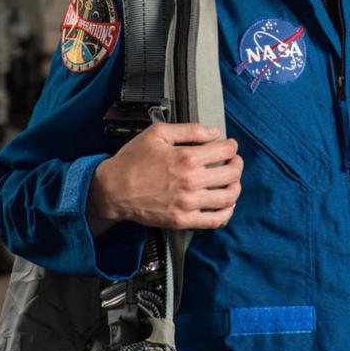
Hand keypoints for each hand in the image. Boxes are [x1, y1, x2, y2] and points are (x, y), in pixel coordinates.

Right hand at [87, 122, 242, 232]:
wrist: (112, 190)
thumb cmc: (132, 161)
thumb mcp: (157, 134)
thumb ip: (189, 130)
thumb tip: (213, 132)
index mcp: (186, 158)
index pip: (225, 150)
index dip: (232, 146)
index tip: (230, 146)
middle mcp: (191, 181)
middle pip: (232, 173)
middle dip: (237, 164)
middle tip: (234, 162)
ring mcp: (188, 203)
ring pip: (228, 197)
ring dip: (236, 187)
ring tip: (232, 182)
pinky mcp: (183, 220)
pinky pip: (215, 220)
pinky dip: (226, 212)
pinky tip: (226, 205)